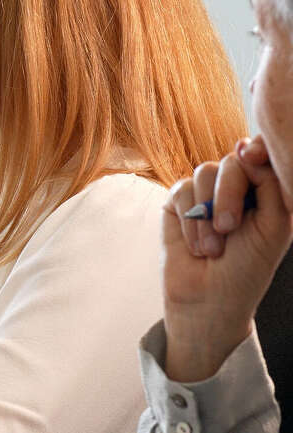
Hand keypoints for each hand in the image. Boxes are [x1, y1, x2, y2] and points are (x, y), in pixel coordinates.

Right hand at [161, 136, 292, 381]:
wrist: (209, 300)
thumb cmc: (247, 271)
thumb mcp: (274, 227)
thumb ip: (271, 186)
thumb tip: (249, 151)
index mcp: (264, 193)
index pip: (261, 157)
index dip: (256, 152)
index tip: (249, 159)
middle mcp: (235, 190)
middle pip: (232, 162)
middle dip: (229, 194)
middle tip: (228, 228)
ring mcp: (204, 195)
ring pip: (204, 173)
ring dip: (207, 213)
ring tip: (212, 247)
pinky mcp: (176, 205)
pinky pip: (180, 191)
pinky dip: (189, 221)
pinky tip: (196, 245)